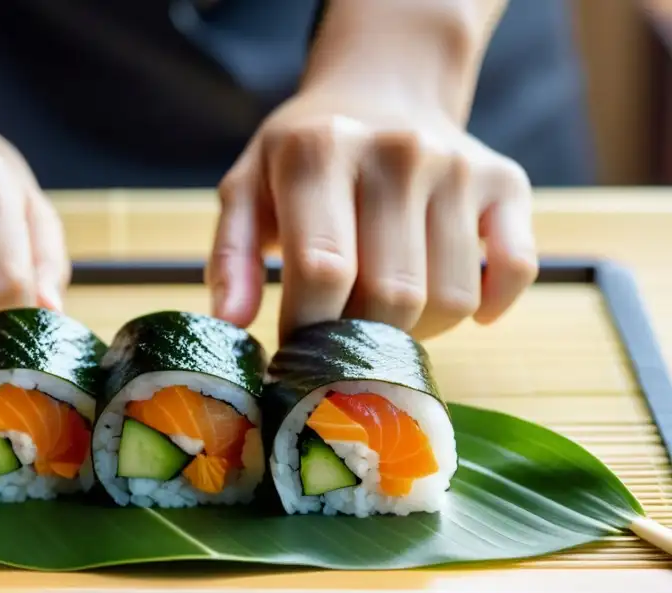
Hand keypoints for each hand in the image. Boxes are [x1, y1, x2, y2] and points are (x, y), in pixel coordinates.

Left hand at [208, 86, 537, 341]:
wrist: (380, 91)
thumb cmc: (302, 159)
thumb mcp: (247, 190)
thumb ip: (232, 254)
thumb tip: (231, 321)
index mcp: (320, 151)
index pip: (324, 270)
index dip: (309, 329)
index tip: (296, 346)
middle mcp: (398, 152)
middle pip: (392, 296)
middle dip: (361, 338)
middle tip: (341, 332)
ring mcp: (459, 166)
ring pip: (450, 299)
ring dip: (416, 329)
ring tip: (383, 306)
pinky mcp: (507, 182)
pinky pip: (515, 272)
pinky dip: (486, 305)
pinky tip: (448, 295)